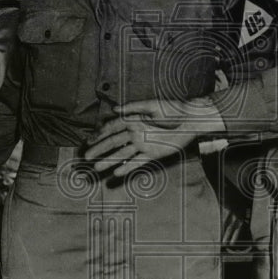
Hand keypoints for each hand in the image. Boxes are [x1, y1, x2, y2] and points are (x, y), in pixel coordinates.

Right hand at [84, 97, 224, 176]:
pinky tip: (116, 173)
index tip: (89, 141)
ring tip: (97, 167)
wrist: (191, 121)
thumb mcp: (153, 105)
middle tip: (86, 156)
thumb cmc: (173, 109)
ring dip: (109, 160)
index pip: (112, 127)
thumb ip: (133, 107)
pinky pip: (137, 162)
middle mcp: (136, 132)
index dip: (100, 134)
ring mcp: (143, 144)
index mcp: (134, 119)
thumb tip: (114, 110)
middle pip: (114, 142)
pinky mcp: (153, 154)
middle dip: (100, 149)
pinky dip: (127, 167)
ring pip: (123, 154)